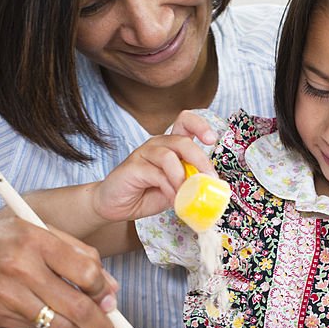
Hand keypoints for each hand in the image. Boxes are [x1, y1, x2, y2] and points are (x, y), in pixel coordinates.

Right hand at [0, 214, 118, 327]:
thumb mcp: (38, 230)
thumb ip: (78, 253)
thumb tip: (108, 286)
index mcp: (35, 241)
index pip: (87, 273)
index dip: (105, 290)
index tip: (109, 296)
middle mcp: (21, 269)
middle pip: (77, 307)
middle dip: (101, 323)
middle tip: (108, 327)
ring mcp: (7, 296)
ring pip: (58, 325)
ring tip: (87, 327)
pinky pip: (36, 327)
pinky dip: (50, 325)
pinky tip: (51, 315)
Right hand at [94, 111, 218, 222]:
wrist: (116, 205)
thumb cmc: (146, 193)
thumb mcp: (175, 188)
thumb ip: (191, 184)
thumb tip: (212, 188)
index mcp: (171, 145)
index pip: (186, 122)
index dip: (200, 126)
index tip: (212, 140)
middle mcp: (158, 144)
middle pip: (182, 141)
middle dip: (200, 160)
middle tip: (209, 180)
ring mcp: (144, 153)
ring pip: (169, 156)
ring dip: (182, 178)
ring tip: (187, 195)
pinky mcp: (134, 166)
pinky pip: (157, 174)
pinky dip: (170, 189)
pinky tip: (173, 200)